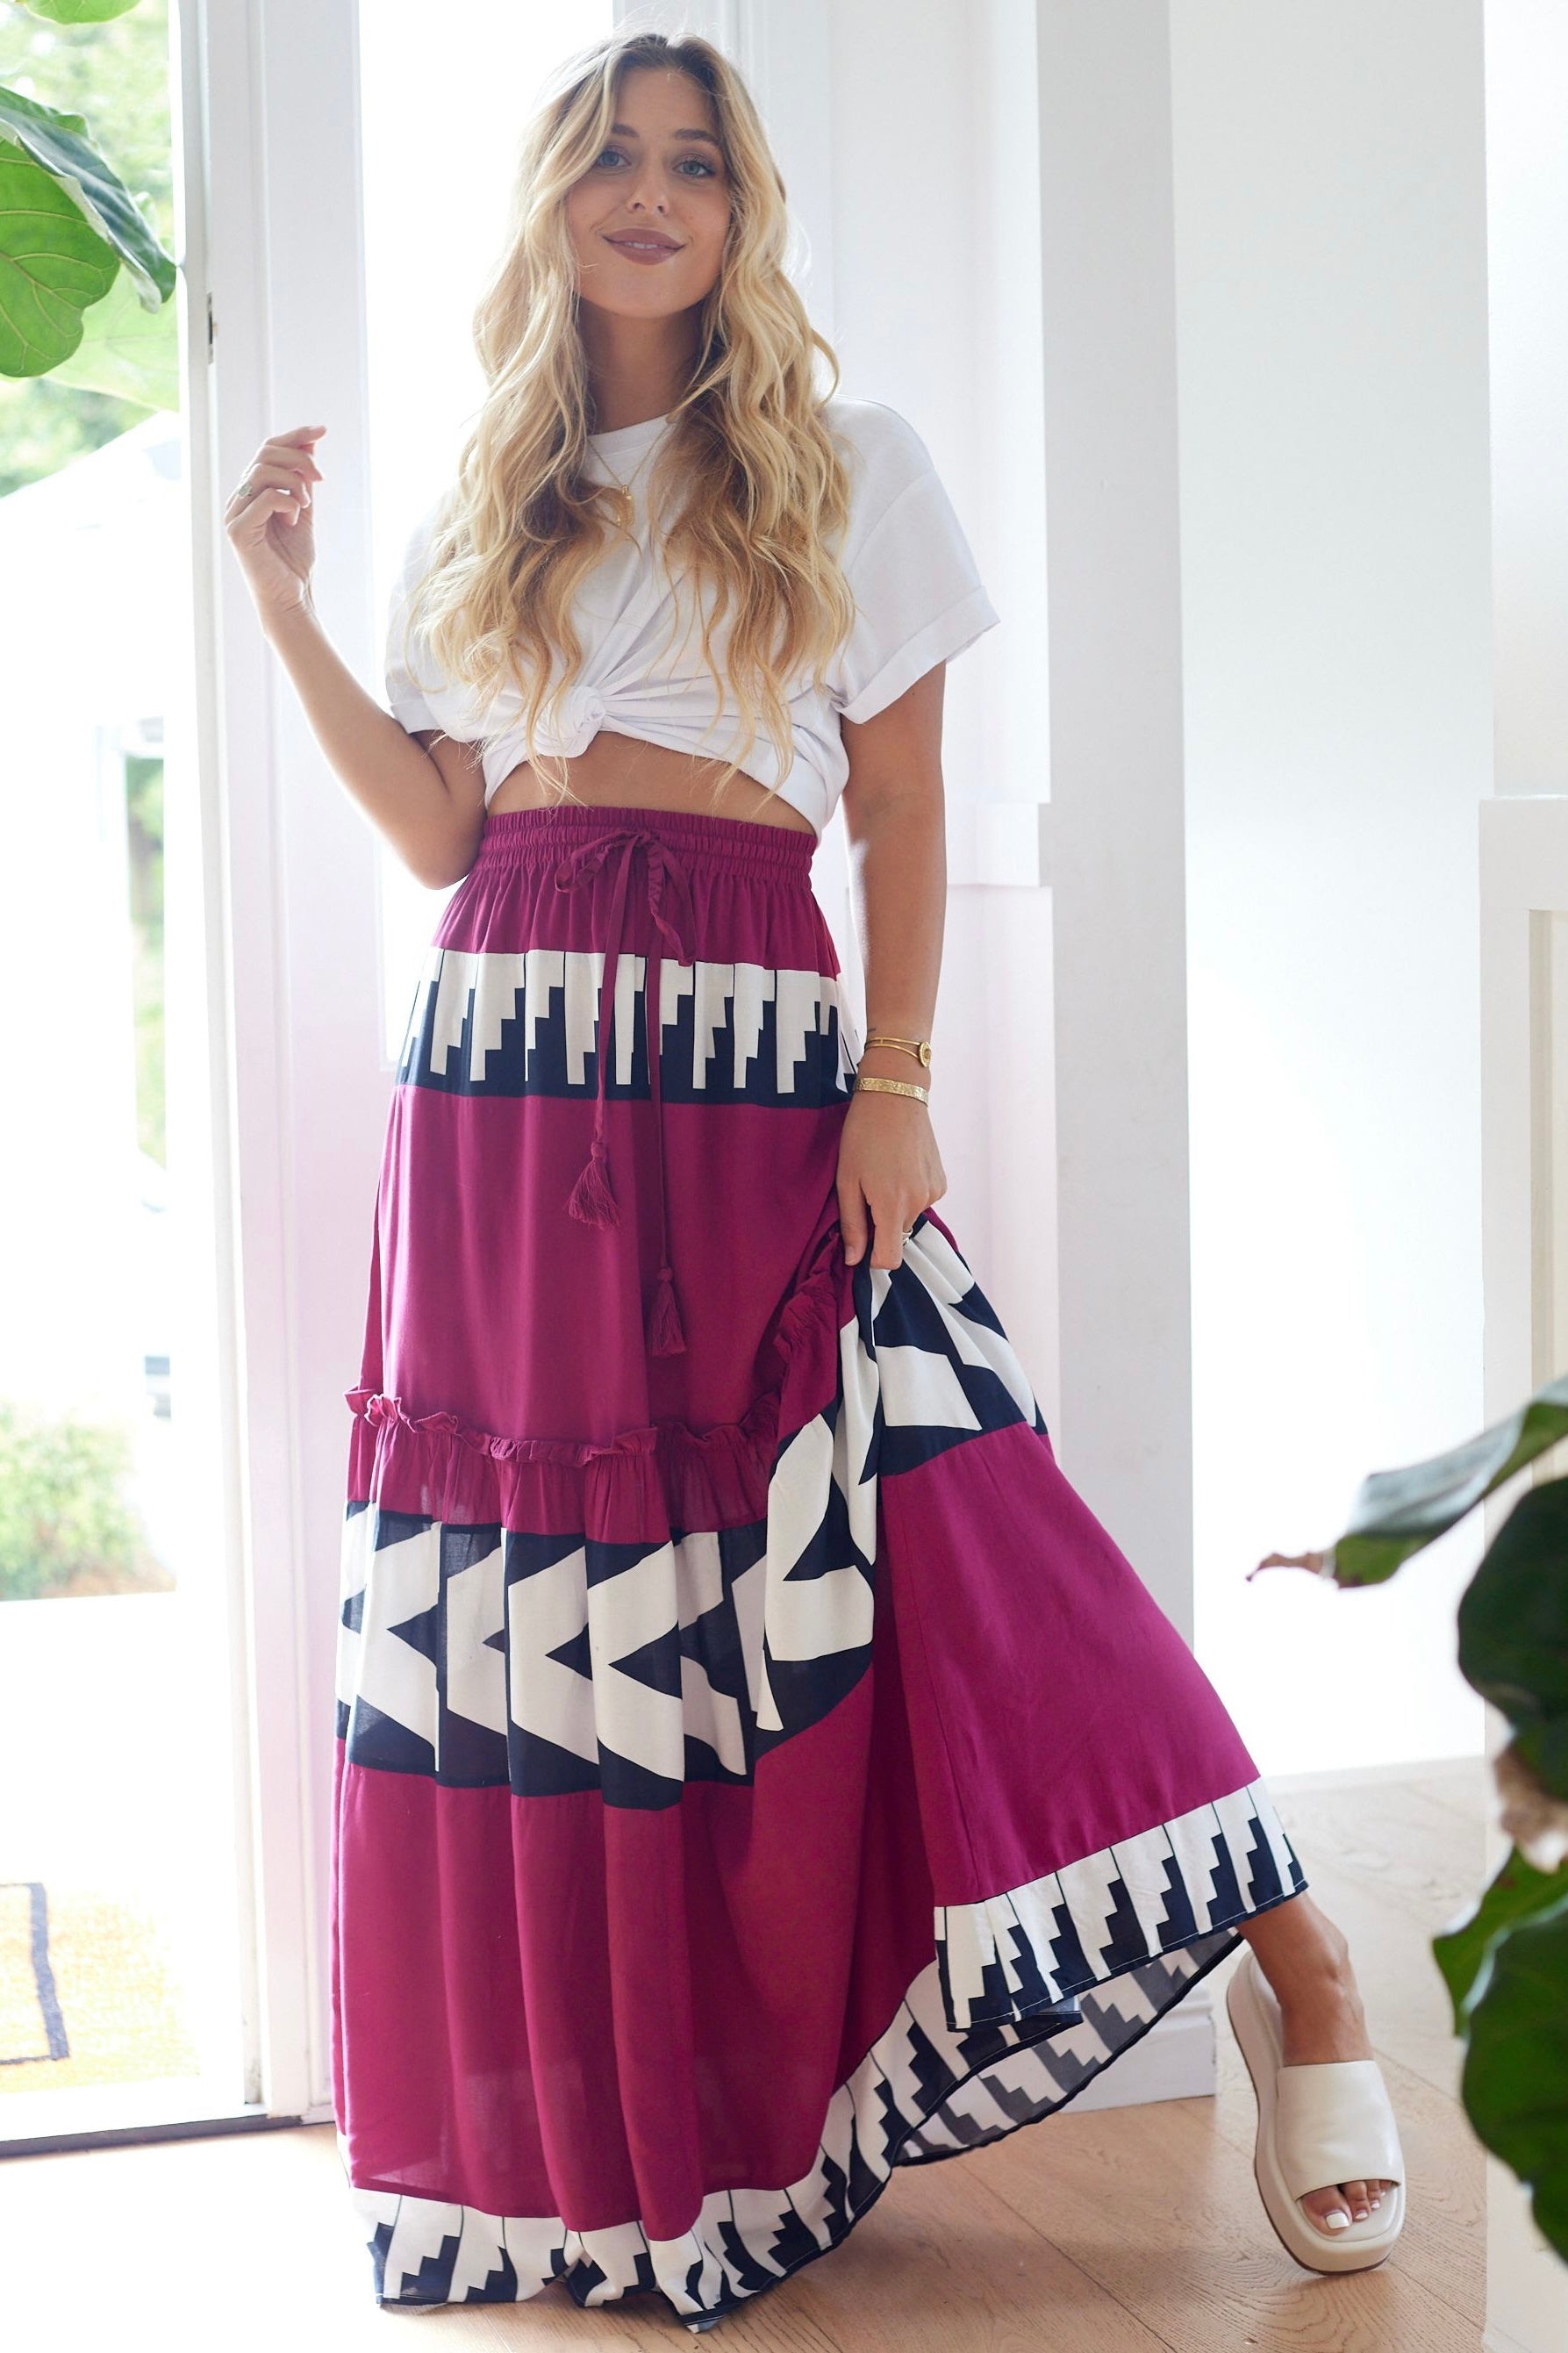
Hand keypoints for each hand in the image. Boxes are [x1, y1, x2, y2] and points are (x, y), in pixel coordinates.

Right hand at [223, 424, 325, 622]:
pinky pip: (264, 498)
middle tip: (321, 479)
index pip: (267, 450)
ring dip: (294, 483)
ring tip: (306, 505)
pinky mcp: (238, 531)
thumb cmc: (294, 560)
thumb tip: (311, 441)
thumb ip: (303, 479)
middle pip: (264, 455)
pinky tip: (295, 520)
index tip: (322, 430)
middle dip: (299, 459)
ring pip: (262, 473)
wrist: (292, 597)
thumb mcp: (304, 510)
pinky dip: (287, 503)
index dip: (294, 436)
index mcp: (251, 491)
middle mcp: (238, 498)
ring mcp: (234, 514)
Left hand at [836, 1087, 946, 1270]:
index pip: (890, 1258)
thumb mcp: (847, 1180)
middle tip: (865, 1192)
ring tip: (882, 1175)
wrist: (895, 1096)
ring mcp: (933, 1192)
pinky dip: (909, 1193)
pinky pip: (921, 1201)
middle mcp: (918, 1203)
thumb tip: (854, 1260)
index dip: (873, 1258)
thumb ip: (852, 1224)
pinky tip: (899, 1167)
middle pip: (896, 1236)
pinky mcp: (941, 1182)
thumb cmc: (863, 1134)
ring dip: (894, 1207)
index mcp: (891, 1205)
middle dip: (880, 1225)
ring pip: (908, 1217)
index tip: (861, 1242)